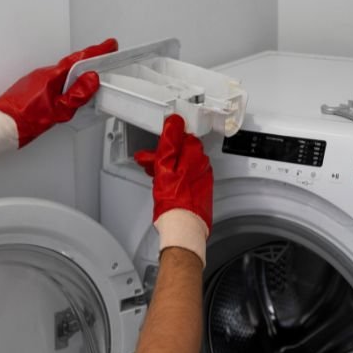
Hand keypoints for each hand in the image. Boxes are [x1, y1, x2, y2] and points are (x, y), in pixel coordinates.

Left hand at [0, 38, 117, 153]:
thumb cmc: (21, 122)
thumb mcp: (56, 113)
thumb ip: (75, 97)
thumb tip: (90, 81)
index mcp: (50, 78)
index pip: (77, 61)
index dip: (95, 53)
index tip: (108, 46)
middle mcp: (42, 75)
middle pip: (70, 67)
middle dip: (87, 64)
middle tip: (102, 61)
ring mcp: (35, 82)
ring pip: (61, 76)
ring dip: (74, 77)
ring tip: (86, 84)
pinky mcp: (30, 89)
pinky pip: (52, 82)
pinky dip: (62, 85)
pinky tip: (65, 96)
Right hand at [134, 114, 212, 231]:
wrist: (183, 229)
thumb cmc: (174, 203)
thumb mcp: (164, 167)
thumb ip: (169, 143)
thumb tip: (174, 123)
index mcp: (195, 156)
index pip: (182, 137)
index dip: (165, 141)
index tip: (154, 146)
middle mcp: (202, 166)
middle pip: (182, 153)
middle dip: (164, 156)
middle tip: (149, 162)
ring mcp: (203, 180)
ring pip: (183, 166)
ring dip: (168, 167)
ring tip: (153, 174)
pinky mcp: (201, 192)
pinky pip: (187, 179)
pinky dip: (175, 178)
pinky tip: (165, 185)